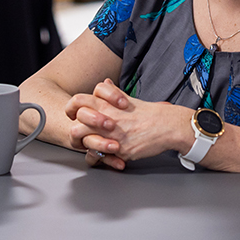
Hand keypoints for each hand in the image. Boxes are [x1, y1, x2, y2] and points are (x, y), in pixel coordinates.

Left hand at [65, 79, 184, 169]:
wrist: (168, 126)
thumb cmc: (149, 114)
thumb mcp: (129, 99)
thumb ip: (113, 92)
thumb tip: (105, 82)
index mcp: (107, 103)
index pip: (78, 100)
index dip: (71, 108)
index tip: (73, 115)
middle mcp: (106, 117)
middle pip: (76, 119)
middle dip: (74, 127)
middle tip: (79, 134)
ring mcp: (111, 134)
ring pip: (82, 138)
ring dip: (83, 143)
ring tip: (89, 146)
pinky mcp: (118, 149)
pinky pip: (98, 156)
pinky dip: (96, 157)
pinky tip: (101, 156)